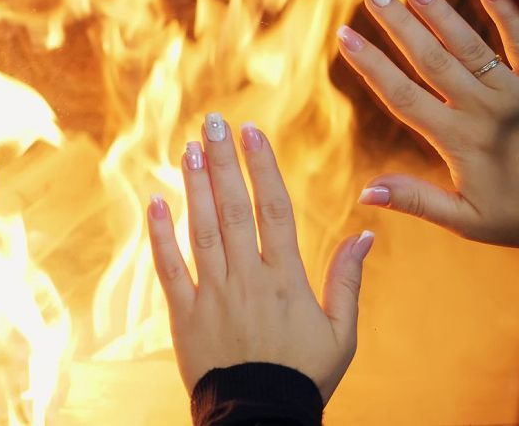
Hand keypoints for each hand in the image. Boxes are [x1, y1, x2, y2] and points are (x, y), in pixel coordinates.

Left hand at [147, 117, 373, 401]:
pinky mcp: (184, 315)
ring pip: (202, 231)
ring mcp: (212, 295)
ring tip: (188, 149)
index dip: (262, 167)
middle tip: (213, 123)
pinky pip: (169, 270)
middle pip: (234, 209)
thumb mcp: (341, 334)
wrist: (260, 422)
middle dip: (223, 162)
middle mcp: (247, 279)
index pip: (274, 209)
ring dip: (194, 187)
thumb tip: (365, 234)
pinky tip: (153, 202)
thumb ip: (349, 280)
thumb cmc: (304, 375)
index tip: (252, 133)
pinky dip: (160, 236)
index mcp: (286, 279)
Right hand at [338, 0, 518, 246]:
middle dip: (397, 24)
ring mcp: (515, 90)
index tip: (344, 36)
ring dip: (440, 13)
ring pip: (469, 45)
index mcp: (459, 139)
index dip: (371, 65)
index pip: (402, 95)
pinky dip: (506, 14)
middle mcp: (484, 107)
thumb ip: (418, 201)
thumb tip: (366, 192)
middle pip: (431, 59)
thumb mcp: (469, 220)